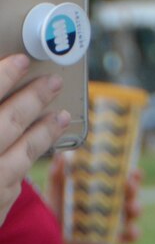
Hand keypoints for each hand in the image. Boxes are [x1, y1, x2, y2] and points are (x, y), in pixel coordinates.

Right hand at [0, 56, 68, 211]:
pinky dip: (29, 160)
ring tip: (61, 113)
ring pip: (20, 154)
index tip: (21, 59)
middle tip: (53, 80)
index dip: (1, 77)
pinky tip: (41, 146)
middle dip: (32, 99)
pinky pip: (14, 184)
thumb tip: (1, 85)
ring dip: (44, 130)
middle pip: (5, 123)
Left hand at [52, 156, 144, 243]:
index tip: (132, 169)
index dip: (132, 172)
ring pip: (135, 211)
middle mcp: (114, 202)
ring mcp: (116, 220)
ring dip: (136, 207)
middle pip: (133, 192)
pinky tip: (128, 231)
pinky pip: (131, 236)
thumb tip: (63, 154)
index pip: (124, 176)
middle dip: (134, 187)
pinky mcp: (114, 239)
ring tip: (130, 206)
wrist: (47, 239)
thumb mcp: (55, 190)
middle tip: (129, 184)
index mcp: (105, 187)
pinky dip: (134, 233)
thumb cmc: (53, 210)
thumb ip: (58, 172)